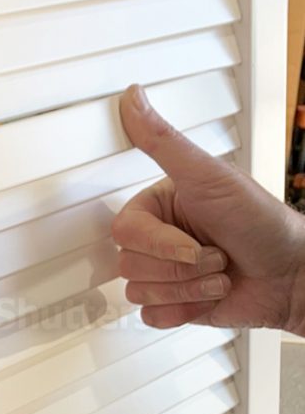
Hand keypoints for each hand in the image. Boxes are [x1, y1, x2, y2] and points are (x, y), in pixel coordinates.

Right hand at [113, 85, 304, 334]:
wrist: (291, 276)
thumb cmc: (260, 223)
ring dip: (188, 289)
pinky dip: (183, 310)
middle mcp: (157, 239)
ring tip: (217, 273)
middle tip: (213, 255)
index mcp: (157, 206)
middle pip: (129, 264)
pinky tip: (206, 296)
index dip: (161, 244)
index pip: (125, 232)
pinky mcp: (172, 303)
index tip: (194, 240)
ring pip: (139, 291)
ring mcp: (163, 273)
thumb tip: (132, 98)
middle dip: (181, 268)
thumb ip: (162, 140)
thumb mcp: (208, 176)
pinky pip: (149, 315)